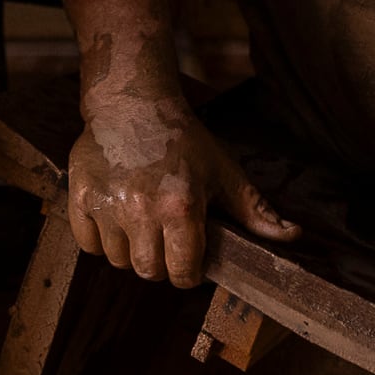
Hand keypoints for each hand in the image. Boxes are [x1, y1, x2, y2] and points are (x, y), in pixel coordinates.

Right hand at [64, 85, 299, 286]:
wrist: (133, 102)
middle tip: (164, 241)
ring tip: (140, 226)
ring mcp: (108, 205)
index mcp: (181, 208)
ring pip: (118, 260)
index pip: (182, 273)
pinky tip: (115, 220)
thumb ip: (256, 211)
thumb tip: (293, 236)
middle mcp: (142, 210)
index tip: (188, 260)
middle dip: (161, 264)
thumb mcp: (225, 172)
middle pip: (149, 271)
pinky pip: (88, 245)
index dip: (189, 272)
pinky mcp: (80, 197)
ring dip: (130, 251)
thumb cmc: (184, 139)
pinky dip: (101, 241)